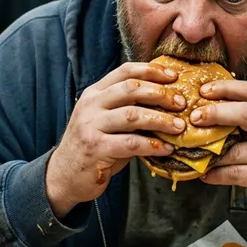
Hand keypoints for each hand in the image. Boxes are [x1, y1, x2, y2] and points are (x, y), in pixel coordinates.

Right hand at [46, 62, 186, 218]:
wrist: (64, 175)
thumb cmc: (94, 146)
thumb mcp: (106, 120)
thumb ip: (128, 108)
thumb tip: (167, 101)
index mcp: (95, 93)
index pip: (125, 71)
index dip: (152, 71)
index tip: (174, 76)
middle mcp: (91, 105)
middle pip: (131, 89)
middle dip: (160, 94)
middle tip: (182, 103)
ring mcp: (91, 126)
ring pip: (132, 115)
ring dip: (160, 120)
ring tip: (179, 127)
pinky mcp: (96, 149)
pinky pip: (131, 143)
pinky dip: (152, 145)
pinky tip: (167, 148)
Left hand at [193, 79, 246, 231]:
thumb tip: (207, 111)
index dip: (226, 88)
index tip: (203, 90)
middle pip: (246, 113)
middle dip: (216, 113)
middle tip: (194, 117)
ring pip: (236, 150)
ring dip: (210, 152)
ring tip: (193, 152)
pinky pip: (236, 173)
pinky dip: (216, 174)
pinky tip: (206, 174)